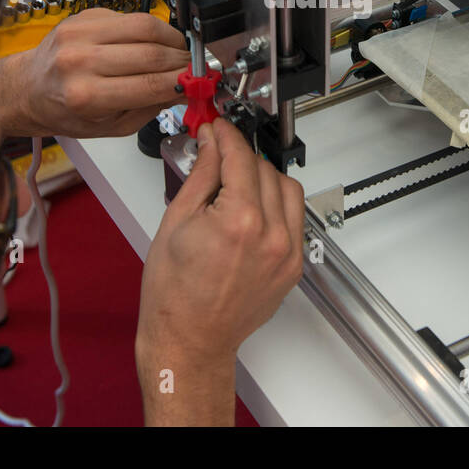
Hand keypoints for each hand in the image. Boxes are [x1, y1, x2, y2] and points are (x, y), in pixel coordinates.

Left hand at [0, 8, 188, 137]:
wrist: (28, 88)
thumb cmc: (67, 112)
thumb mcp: (111, 126)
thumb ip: (150, 107)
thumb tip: (185, 88)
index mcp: (87, 96)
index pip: (152, 84)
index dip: (184, 82)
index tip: (200, 82)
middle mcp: (81, 61)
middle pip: (152, 53)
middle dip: (182, 61)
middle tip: (195, 67)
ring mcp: (81, 33)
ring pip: (145, 26)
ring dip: (171, 39)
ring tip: (179, 52)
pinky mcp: (84, 15)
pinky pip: (129, 16)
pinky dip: (149, 29)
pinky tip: (152, 42)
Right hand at [136, 118, 304, 424]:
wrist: (189, 339)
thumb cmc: (174, 292)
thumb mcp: (176, 220)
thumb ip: (201, 173)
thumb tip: (211, 141)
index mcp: (239, 220)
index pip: (241, 156)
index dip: (226, 135)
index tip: (216, 128)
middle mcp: (272, 235)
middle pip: (265, 169)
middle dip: (240, 157)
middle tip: (216, 158)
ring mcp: (288, 252)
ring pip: (287, 189)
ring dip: (263, 178)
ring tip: (235, 187)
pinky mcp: (294, 266)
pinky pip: (294, 218)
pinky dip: (276, 206)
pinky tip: (250, 212)